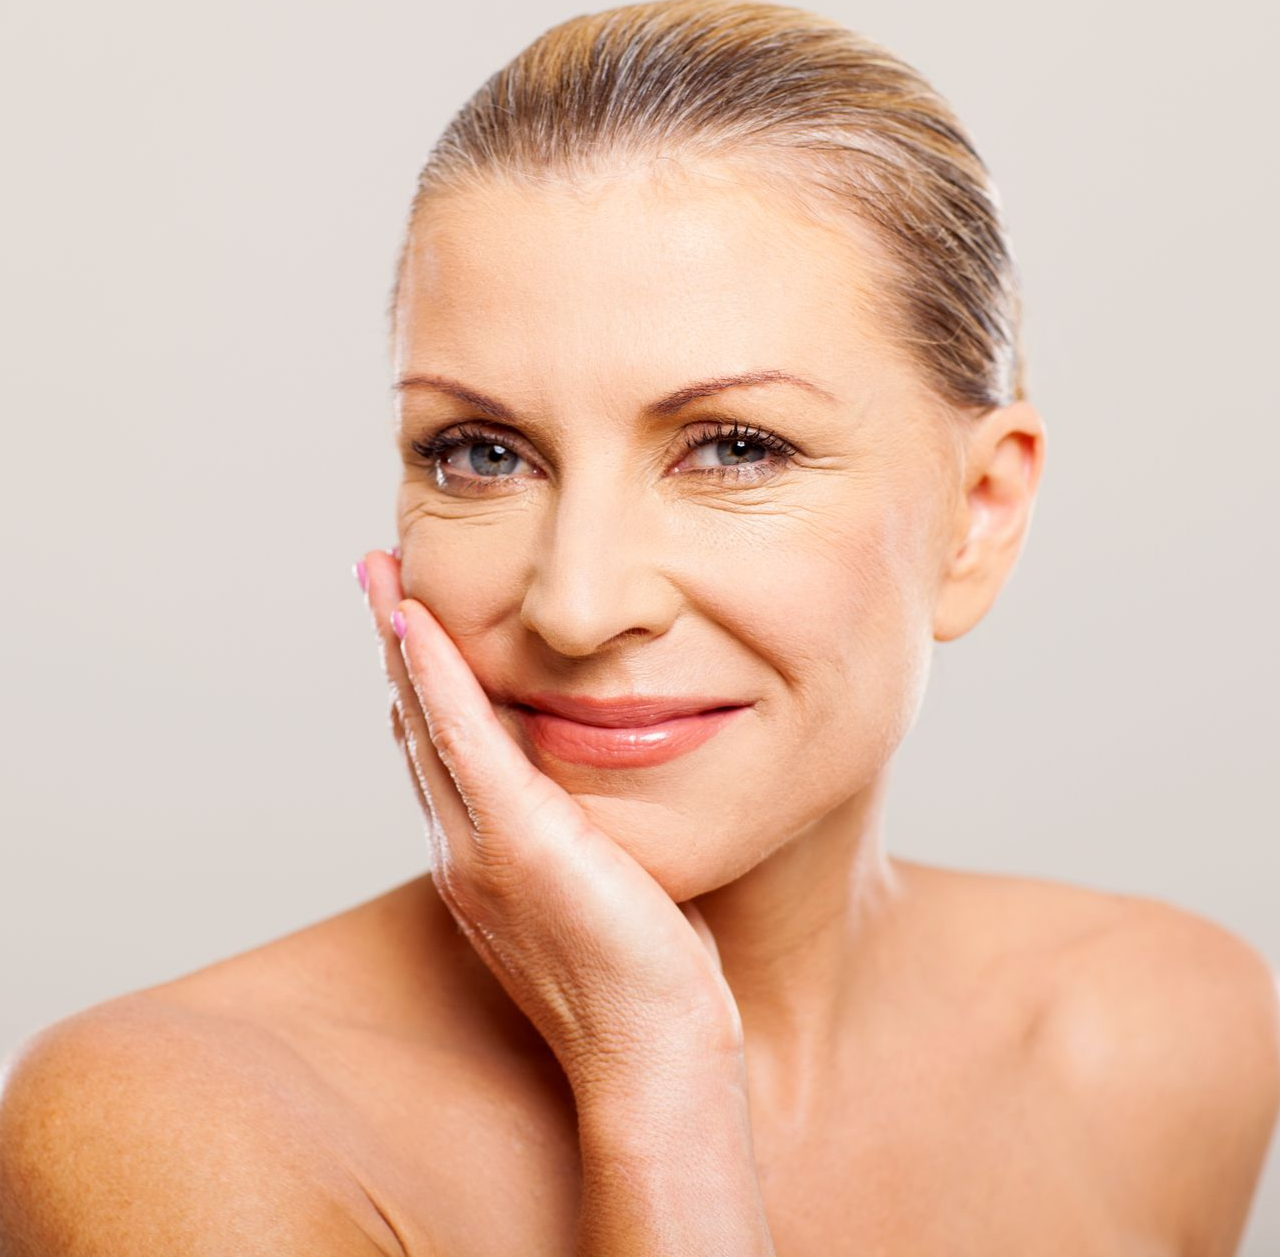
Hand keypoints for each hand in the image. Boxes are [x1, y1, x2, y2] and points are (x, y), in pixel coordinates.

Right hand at [356, 549, 743, 1094]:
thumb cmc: (648, 982)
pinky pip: (461, 736)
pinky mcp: (516, 841)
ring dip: (401, 642)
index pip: (440, 756)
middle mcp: (462, 851)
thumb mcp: (608, 894)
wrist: (654, 1055)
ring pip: (424, 721)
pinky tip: (416, 619)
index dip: (421, 688)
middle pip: (416, 728)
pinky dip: (434, 674)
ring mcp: (478, 847)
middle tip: (379, 579)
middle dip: (395, 650)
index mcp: (483, 863)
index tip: (413, 629)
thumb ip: (589, 841)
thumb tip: (605, 806)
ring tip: (381, 575)